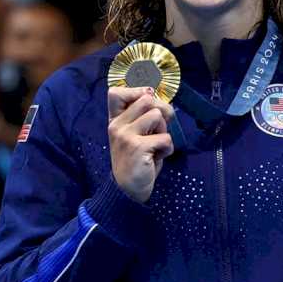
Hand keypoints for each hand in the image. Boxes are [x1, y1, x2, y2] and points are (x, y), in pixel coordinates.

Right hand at [107, 87, 174, 202]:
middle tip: (155, 132)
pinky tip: (156, 157)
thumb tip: (164, 105)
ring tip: (154, 146)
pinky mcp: (137, 147)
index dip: (136, 92)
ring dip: (164, 132)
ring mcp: (125, 135)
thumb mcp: (136, 134)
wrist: (129, 189)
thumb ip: (144, 117)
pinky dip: (167, 149)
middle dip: (160, 114)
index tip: (147, 103)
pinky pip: (165, 137)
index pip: (115, 92)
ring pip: (158, 115)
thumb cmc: (138, 159)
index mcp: (115, 120)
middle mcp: (117, 125)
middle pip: (147, 100)